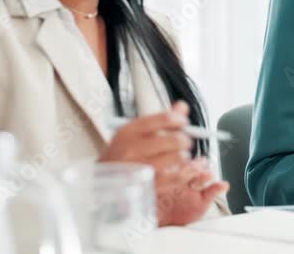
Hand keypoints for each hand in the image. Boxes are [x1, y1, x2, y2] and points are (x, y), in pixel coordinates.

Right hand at [99, 102, 227, 225]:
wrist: (103, 183)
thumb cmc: (122, 154)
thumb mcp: (134, 133)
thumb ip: (160, 120)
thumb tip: (183, 106)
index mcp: (129, 132)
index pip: (164, 119)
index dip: (179, 119)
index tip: (183, 122)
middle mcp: (133, 150)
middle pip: (174, 140)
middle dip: (185, 139)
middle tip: (184, 142)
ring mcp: (140, 170)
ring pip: (178, 157)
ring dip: (185, 155)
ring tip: (181, 156)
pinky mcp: (149, 186)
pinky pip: (178, 177)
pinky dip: (189, 170)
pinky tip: (190, 167)